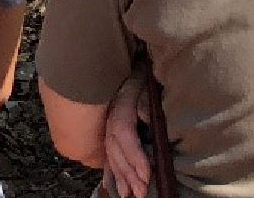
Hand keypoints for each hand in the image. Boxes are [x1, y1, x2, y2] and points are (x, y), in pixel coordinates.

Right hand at [103, 71, 153, 197]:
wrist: (123, 68)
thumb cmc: (137, 77)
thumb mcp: (144, 85)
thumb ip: (145, 101)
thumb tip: (146, 117)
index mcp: (120, 111)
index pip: (126, 138)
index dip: (135, 158)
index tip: (146, 176)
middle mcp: (110, 123)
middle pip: (117, 152)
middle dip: (129, 175)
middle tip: (141, 193)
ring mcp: (107, 129)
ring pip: (111, 156)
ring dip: (120, 177)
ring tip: (128, 195)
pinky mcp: (108, 132)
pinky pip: (107, 154)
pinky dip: (110, 171)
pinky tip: (110, 185)